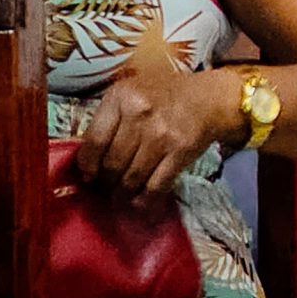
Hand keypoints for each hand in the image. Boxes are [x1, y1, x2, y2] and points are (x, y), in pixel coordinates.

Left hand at [77, 63, 241, 197]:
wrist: (209, 97)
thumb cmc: (163, 96)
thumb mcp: (130, 95)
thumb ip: (107, 122)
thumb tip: (87, 168)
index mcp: (121, 97)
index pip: (93, 142)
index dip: (87, 166)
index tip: (89, 175)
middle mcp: (140, 113)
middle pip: (112, 164)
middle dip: (106, 182)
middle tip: (107, 187)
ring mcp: (162, 133)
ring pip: (131, 178)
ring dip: (123, 194)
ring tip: (121, 195)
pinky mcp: (181, 150)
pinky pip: (156, 185)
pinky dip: (145, 199)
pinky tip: (140, 202)